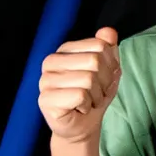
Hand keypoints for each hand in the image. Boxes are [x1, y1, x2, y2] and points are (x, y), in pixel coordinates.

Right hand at [38, 27, 121, 144]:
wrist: (84, 124)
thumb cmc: (95, 94)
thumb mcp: (109, 68)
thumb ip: (109, 47)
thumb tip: (108, 31)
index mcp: (65, 49)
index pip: (100, 45)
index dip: (111, 64)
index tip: (104, 77)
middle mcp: (51, 61)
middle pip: (94, 61)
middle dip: (104, 81)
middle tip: (97, 92)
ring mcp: (45, 80)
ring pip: (88, 79)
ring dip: (97, 95)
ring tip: (89, 101)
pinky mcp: (45, 99)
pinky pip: (79, 96)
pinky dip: (88, 105)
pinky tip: (80, 108)